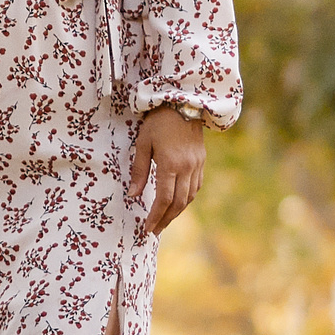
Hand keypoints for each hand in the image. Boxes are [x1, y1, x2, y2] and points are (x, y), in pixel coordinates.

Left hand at [130, 106, 207, 237]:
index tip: (146, 229)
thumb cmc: (158, 122)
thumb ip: (139, 171)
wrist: (184, 104)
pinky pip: (195, 187)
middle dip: (165, 219)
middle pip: (178, 203)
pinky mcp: (201, 162)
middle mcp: (187, 168)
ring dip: (176, 212)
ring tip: (163, 221)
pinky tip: (177, 204)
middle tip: (153, 231)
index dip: (155, 216)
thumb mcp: (143, 144)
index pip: (163, 199)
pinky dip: (186, 199)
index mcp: (170, 165)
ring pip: (189, 197)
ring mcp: (197, 166)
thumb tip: (133, 195)